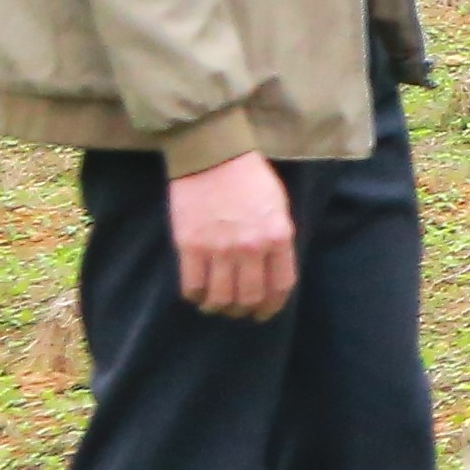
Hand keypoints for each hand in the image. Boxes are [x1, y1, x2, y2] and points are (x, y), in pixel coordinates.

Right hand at [169, 151, 297, 319]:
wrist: (214, 156)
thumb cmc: (250, 178)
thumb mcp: (278, 207)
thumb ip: (278, 239)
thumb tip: (272, 270)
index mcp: (278, 236)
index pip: (280, 286)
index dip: (272, 306)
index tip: (264, 313)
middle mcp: (250, 247)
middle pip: (249, 297)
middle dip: (245, 311)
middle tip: (238, 312)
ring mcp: (219, 248)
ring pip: (220, 298)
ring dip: (219, 308)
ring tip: (217, 305)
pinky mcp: (190, 246)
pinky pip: (192, 285)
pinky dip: (195, 296)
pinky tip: (197, 294)